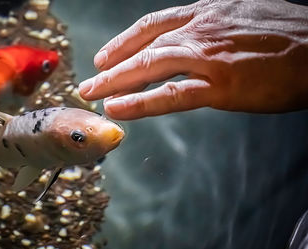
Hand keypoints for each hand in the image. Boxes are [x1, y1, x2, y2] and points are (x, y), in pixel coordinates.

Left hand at [79, 0, 307, 119]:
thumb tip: (192, 43)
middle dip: (111, 67)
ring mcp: (208, 57)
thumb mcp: (241, 17)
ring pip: (150, 68)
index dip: (124, 41)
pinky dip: (142, 103)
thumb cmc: (287, 36)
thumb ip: (210, 30)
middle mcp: (200, 30)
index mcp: (205, 12)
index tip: (105, 55)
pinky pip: (171, 95)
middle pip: (143, 48)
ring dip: (116, 83)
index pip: (152, 25)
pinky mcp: (220, 85)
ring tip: (94, 95)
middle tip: (89, 82)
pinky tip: (120, 108)